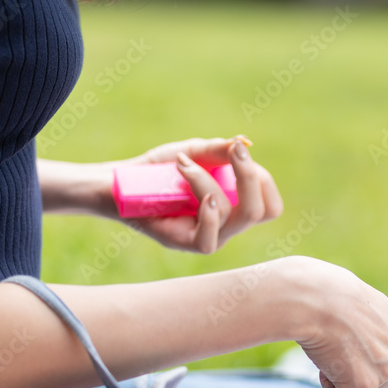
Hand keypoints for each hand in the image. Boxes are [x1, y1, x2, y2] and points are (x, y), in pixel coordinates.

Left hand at [117, 136, 282, 253]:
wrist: (118, 182)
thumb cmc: (156, 169)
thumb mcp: (191, 152)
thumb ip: (218, 150)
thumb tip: (244, 144)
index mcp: (234, 206)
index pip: (270, 205)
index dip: (263, 179)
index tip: (238, 151)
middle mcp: (225, 225)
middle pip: (262, 212)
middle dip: (251, 176)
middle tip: (233, 151)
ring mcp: (206, 236)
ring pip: (231, 215)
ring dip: (207, 180)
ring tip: (182, 165)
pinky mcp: (182, 244)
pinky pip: (209, 239)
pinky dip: (209, 214)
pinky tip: (201, 196)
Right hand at [279, 257, 387, 387]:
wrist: (316, 300)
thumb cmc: (333, 296)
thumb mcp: (371, 310)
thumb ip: (383, 335)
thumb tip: (372, 352)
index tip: (376, 376)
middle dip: (365, 382)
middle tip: (345, 359)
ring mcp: (385, 372)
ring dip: (347, 384)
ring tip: (333, 355)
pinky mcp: (362, 385)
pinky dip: (328, 386)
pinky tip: (324, 359)